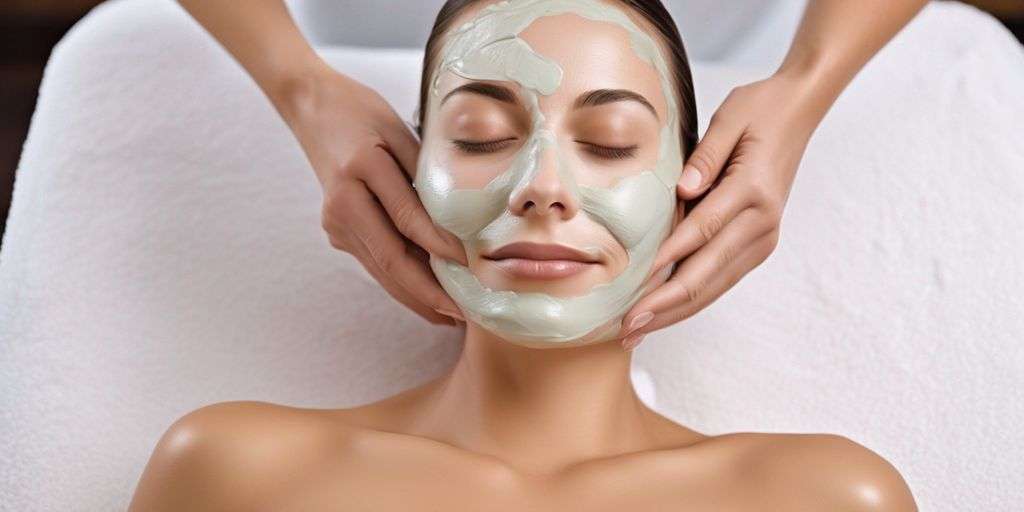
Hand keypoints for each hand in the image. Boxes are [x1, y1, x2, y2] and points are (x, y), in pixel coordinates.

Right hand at [276, 63, 467, 325]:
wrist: (312, 107)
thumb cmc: (363, 112)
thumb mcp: (399, 131)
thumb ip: (424, 174)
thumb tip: (462, 220)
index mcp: (359, 171)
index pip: (407, 218)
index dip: (441, 247)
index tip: (472, 267)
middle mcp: (342, 204)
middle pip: (391, 259)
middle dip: (429, 292)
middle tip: (465, 313)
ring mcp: (336, 223)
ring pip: (382, 270)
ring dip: (418, 297)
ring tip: (453, 316)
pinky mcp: (338, 231)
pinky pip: (376, 263)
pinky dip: (403, 283)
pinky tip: (428, 298)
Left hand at [620, 72, 826, 348]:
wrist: (798, 111)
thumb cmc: (759, 109)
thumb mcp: (729, 118)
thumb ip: (705, 154)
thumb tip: (683, 190)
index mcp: (753, 191)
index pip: (701, 232)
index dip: (665, 262)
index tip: (632, 288)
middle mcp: (762, 222)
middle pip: (706, 274)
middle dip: (663, 305)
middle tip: (626, 327)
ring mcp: (763, 237)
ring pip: (714, 286)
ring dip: (674, 312)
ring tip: (636, 331)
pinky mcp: (759, 243)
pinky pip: (721, 279)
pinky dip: (691, 299)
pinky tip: (664, 312)